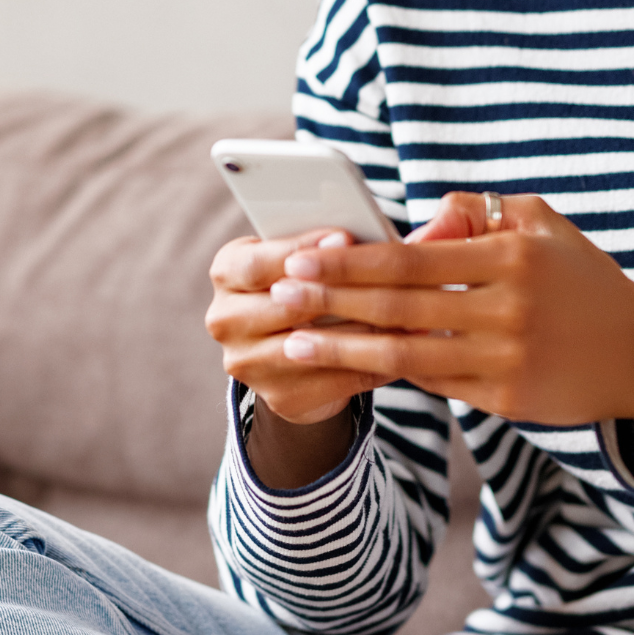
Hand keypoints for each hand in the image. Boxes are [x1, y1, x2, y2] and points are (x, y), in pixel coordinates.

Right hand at [207, 228, 388, 428]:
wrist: (295, 354)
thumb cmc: (305, 286)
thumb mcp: (303, 260)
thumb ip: (320, 248)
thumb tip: (361, 238)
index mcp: (227, 273)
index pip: (258, 262)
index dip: (301, 249)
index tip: (345, 236)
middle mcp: (225, 320)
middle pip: (284, 305)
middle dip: (341, 291)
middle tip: (392, 278)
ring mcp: (247, 364)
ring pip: (313, 347)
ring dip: (365, 331)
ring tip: (409, 314)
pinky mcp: (279, 398)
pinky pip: (335, 381)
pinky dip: (373, 364)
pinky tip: (404, 348)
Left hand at [264, 193, 633, 432]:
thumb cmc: (580, 279)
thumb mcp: (541, 224)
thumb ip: (477, 212)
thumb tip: (418, 222)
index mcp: (510, 257)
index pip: (412, 258)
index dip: (352, 261)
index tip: (302, 257)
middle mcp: (506, 309)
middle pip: (399, 305)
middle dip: (333, 300)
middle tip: (280, 294)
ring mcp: (505, 358)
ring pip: (407, 353)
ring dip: (344, 348)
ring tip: (296, 341)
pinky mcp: (506, 398)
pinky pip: (433, 382)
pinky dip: (388, 372)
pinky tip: (348, 364)